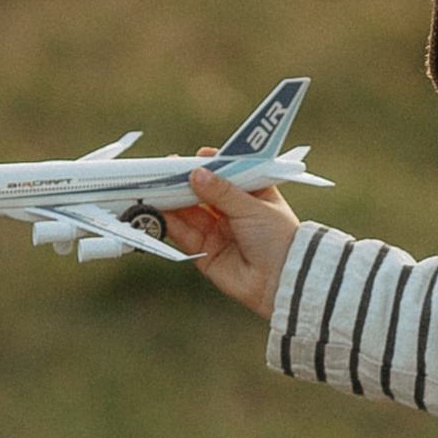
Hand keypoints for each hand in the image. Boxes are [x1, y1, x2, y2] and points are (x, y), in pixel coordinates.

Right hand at [161, 154, 298, 316]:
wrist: (282, 280)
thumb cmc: (279, 240)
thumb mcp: (252, 207)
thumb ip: (222, 191)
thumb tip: (197, 173)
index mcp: (252, 195)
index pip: (228, 174)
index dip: (212, 165)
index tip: (197, 156)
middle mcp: (233, 212)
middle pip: (203, 192)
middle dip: (184, 181)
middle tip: (165, 169)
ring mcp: (218, 232)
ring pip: (189, 212)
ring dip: (172, 200)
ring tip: (155, 187)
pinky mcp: (205, 252)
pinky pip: (184, 234)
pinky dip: (170, 222)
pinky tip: (159, 209)